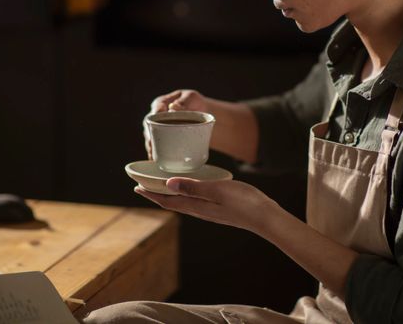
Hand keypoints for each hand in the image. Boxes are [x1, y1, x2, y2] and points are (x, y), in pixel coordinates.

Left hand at [134, 178, 281, 235]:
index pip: (168, 201)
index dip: (151, 194)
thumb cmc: (243, 202)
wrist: (265, 217)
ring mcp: (210, 211)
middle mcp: (201, 211)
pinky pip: (195, 201)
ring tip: (162, 185)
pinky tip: (191, 187)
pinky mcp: (219, 209)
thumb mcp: (217, 190)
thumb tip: (168, 184)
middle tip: (144, 184)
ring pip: (184, 202)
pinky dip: (185, 193)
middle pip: (173, 203)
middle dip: (157, 194)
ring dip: (170, 194)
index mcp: (197, 206)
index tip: (136, 187)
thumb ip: (194, 187)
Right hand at [143, 89, 207, 158]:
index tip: (157, 127)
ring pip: (151, 137)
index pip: (155, 110)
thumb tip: (173, 108)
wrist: (202, 112)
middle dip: (150, 136)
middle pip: (149, 126)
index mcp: (161, 103)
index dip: (155, 119)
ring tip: (153, 156)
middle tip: (153, 146)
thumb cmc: (196, 103)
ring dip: (151, 146)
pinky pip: (156, 145)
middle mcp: (156, 116)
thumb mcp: (192, 98)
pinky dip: (156, 153)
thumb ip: (183, 102)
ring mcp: (158, 127)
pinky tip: (156, 160)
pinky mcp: (162, 137)